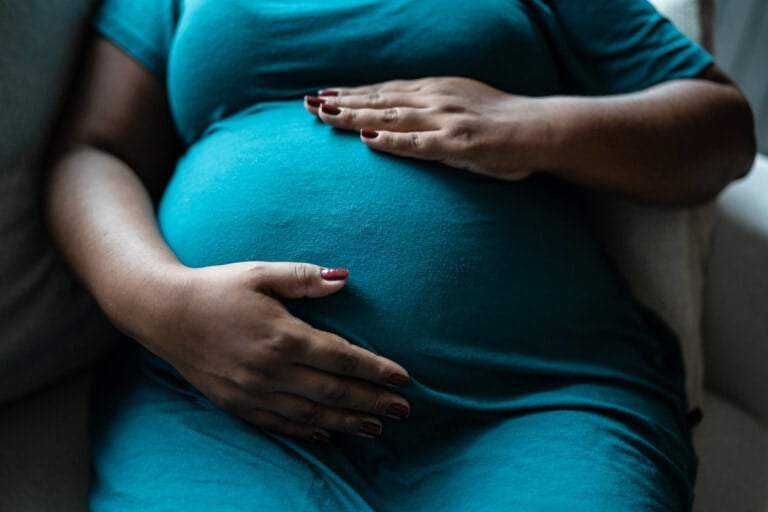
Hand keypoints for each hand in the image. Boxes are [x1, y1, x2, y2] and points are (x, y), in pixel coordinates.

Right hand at [139, 261, 410, 443]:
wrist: (163, 314)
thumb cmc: (217, 288)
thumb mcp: (261, 273)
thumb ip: (304, 278)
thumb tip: (344, 278)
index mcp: (282, 335)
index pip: (342, 358)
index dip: (376, 370)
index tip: (404, 379)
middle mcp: (271, 369)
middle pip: (334, 391)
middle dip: (373, 402)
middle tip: (404, 410)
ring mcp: (253, 392)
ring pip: (312, 414)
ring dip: (348, 422)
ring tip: (377, 427)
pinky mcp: (237, 405)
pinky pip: (280, 424)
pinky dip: (309, 433)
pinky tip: (329, 436)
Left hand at [305, 77, 547, 180]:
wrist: (541, 129)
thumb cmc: (504, 123)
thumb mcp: (463, 106)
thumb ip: (434, 111)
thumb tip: (407, 120)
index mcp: (435, 90)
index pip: (383, 91)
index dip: (351, 93)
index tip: (323, 95)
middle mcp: (435, 98)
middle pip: (378, 99)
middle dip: (340, 102)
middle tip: (307, 104)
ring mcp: (445, 119)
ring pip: (390, 116)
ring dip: (355, 116)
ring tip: (324, 117)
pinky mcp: (457, 143)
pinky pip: (417, 143)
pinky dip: (391, 141)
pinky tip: (367, 140)